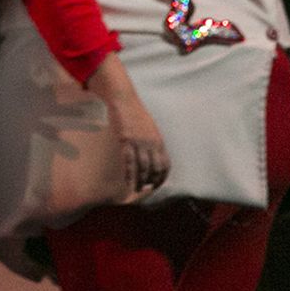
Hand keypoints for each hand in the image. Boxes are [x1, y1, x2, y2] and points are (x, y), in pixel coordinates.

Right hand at [87, 54, 168, 193]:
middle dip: (151, 181)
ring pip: (142, 168)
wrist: (124, 100)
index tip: (156, 185)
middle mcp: (152, 143)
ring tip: (136, 189)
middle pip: (155, 168)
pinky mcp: (126, 140)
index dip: (162, 177)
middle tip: (145, 189)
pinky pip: (129, 162)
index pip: (165, 164)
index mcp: (159, 140)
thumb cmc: (135, 113)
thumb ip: (153, 142)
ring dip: (140, 181)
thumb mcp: (150, 128)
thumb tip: (153, 155)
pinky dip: (129, 174)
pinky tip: (128, 181)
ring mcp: (139, 142)